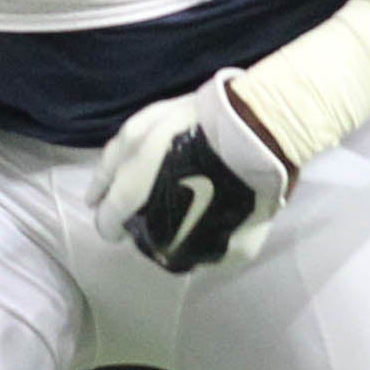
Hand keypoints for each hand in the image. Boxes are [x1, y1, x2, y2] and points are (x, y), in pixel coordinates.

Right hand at [94, 71, 294, 273]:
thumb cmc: (250, 185)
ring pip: (116, 151)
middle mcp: (140, 154)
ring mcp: (151, 125)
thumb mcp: (240, 239)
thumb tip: (196, 263)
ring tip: (101, 183)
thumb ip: (215, 255)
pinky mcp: (165, 106)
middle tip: (101, 211)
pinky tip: (126, 149)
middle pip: (111, 179)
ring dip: (105, 171)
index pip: (116, 211)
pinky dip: (125, 145)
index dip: (111, 226)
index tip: (114, 236)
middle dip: (103, 199)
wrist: (268, 126)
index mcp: (149, 185)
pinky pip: (134, 128)